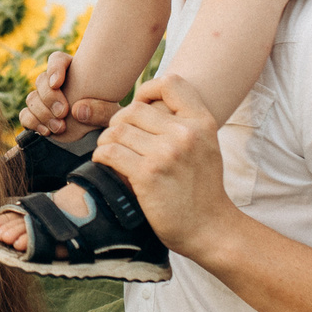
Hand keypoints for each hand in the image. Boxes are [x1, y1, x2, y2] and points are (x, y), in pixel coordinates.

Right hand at [16, 52, 121, 139]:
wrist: (100, 137)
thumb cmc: (108, 119)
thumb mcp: (113, 115)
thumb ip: (102, 111)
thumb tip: (79, 110)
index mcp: (73, 71)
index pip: (57, 60)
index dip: (54, 68)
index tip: (58, 82)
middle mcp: (55, 84)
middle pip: (41, 80)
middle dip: (50, 97)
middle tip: (63, 112)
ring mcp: (44, 100)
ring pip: (32, 98)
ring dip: (43, 113)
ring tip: (60, 127)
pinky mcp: (36, 116)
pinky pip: (25, 114)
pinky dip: (32, 122)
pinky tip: (46, 131)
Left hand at [95, 79, 234, 260]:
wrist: (210, 228)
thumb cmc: (201, 188)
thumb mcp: (204, 146)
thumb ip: (182, 123)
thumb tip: (143, 101)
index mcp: (202, 122)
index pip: (170, 83)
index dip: (148, 90)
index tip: (140, 108)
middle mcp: (186, 133)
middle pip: (135, 109)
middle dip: (119, 122)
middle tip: (119, 140)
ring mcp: (167, 153)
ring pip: (118, 130)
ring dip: (107, 141)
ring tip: (111, 153)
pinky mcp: (148, 174)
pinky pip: (110, 152)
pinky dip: (101, 156)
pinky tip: (105, 164)